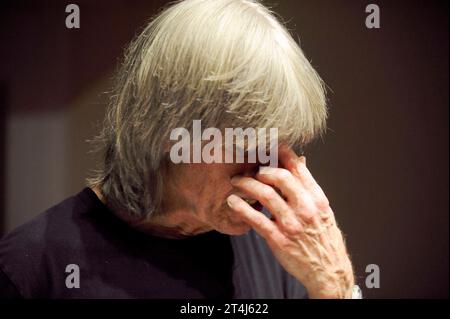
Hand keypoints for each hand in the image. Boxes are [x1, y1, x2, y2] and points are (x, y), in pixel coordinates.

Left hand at [227, 146, 354, 297]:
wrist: (328, 272)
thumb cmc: (323, 238)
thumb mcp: (322, 211)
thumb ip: (308, 187)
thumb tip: (299, 162)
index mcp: (317, 199)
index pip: (298, 168)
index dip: (280, 153)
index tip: (268, 146)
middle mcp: (306, 209)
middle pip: (280, 177)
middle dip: (261, 170)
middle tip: (250, 170)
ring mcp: (292, 224)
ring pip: (265, 195)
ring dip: (246, 185)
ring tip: (236, 182)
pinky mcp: (279, 240)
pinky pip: (256, 219)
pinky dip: (241, 208)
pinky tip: (232, 202)